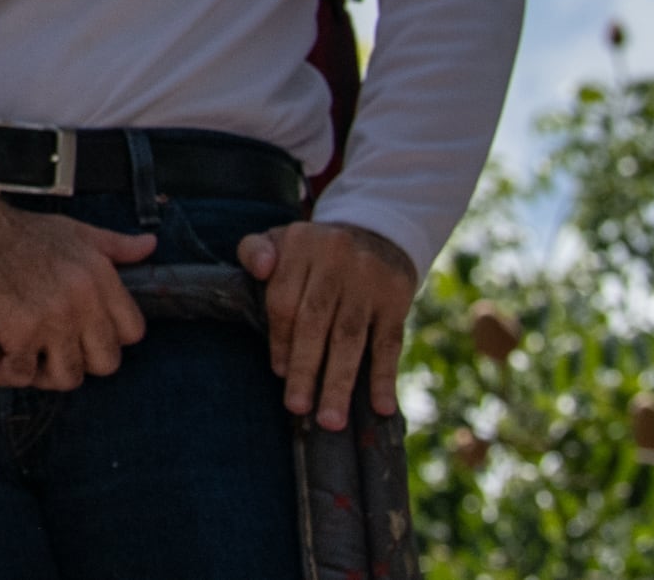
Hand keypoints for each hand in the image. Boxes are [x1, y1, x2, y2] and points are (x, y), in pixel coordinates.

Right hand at [0, 195, 153, 390]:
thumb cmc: (16, 229)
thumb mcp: (74, 231)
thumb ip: (115, 245)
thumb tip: (150, 246)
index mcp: (101, 278)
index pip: (133, 333)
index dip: (106, 339)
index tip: (77, 333)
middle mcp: (84, 301)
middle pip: (106, 364)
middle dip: (76, 361)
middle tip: (46, 348)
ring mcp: (53, 318)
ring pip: (67, 378)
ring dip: (39, 374)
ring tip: (16, 353)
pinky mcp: (18, 330)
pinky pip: (20, 375)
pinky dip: (2, 371)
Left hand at [240, 221, 413, 429]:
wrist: (376, 233)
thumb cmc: (315, 250)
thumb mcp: (281, 239)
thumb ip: (255, 251)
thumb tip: (259, 269)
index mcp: (301, 245)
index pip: (284, 301)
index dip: (280, 340)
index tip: (278, 374)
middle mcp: (336, 260)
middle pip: (315, 323)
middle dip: (305, 369)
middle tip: (298, 408)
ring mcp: (369, 281)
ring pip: (351, 338)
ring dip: (340, 382)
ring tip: (331, 420)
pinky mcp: (397, 299)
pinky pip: (389, 343)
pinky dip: (384, 377)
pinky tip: (381, 407)